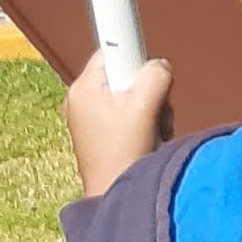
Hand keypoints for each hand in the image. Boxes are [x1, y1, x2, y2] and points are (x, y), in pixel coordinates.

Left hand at [65, 47, 174, 201]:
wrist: (113, 198)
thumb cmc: (122, 157)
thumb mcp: (145, 108)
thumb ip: (156, 75)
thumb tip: (160, 65)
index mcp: (84, 88)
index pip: (112, 48)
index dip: (133, 51)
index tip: (138, 43)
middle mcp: (81, 98)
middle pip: (125, 73)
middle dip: (148, 89)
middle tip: (153, 111)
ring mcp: (89, 116)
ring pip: (130, 94)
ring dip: (150, 108)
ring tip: (152, 130)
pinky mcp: (100, 131)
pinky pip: (127, 112)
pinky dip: (143, 121)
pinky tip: (148, 138)